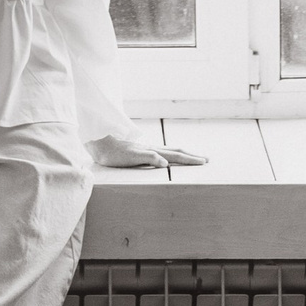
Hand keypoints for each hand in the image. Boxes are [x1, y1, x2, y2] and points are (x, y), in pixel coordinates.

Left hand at [90, 134, 207, 169]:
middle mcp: (152, 149)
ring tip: (191, 156)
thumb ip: (149, 158)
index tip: (204, 162)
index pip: (176, 155)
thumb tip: (166, 163)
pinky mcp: (139, 151)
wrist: (99, 143)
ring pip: (169, 151)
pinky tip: (167, 158)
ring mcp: (146, 149)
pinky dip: (170, 155)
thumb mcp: (132, 157)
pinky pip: (160, 153)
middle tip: (206, 159)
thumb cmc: (114, 153)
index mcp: (153, 152)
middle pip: (176, 151)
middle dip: (191, 156)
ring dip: (182, 154)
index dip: (190, 159)